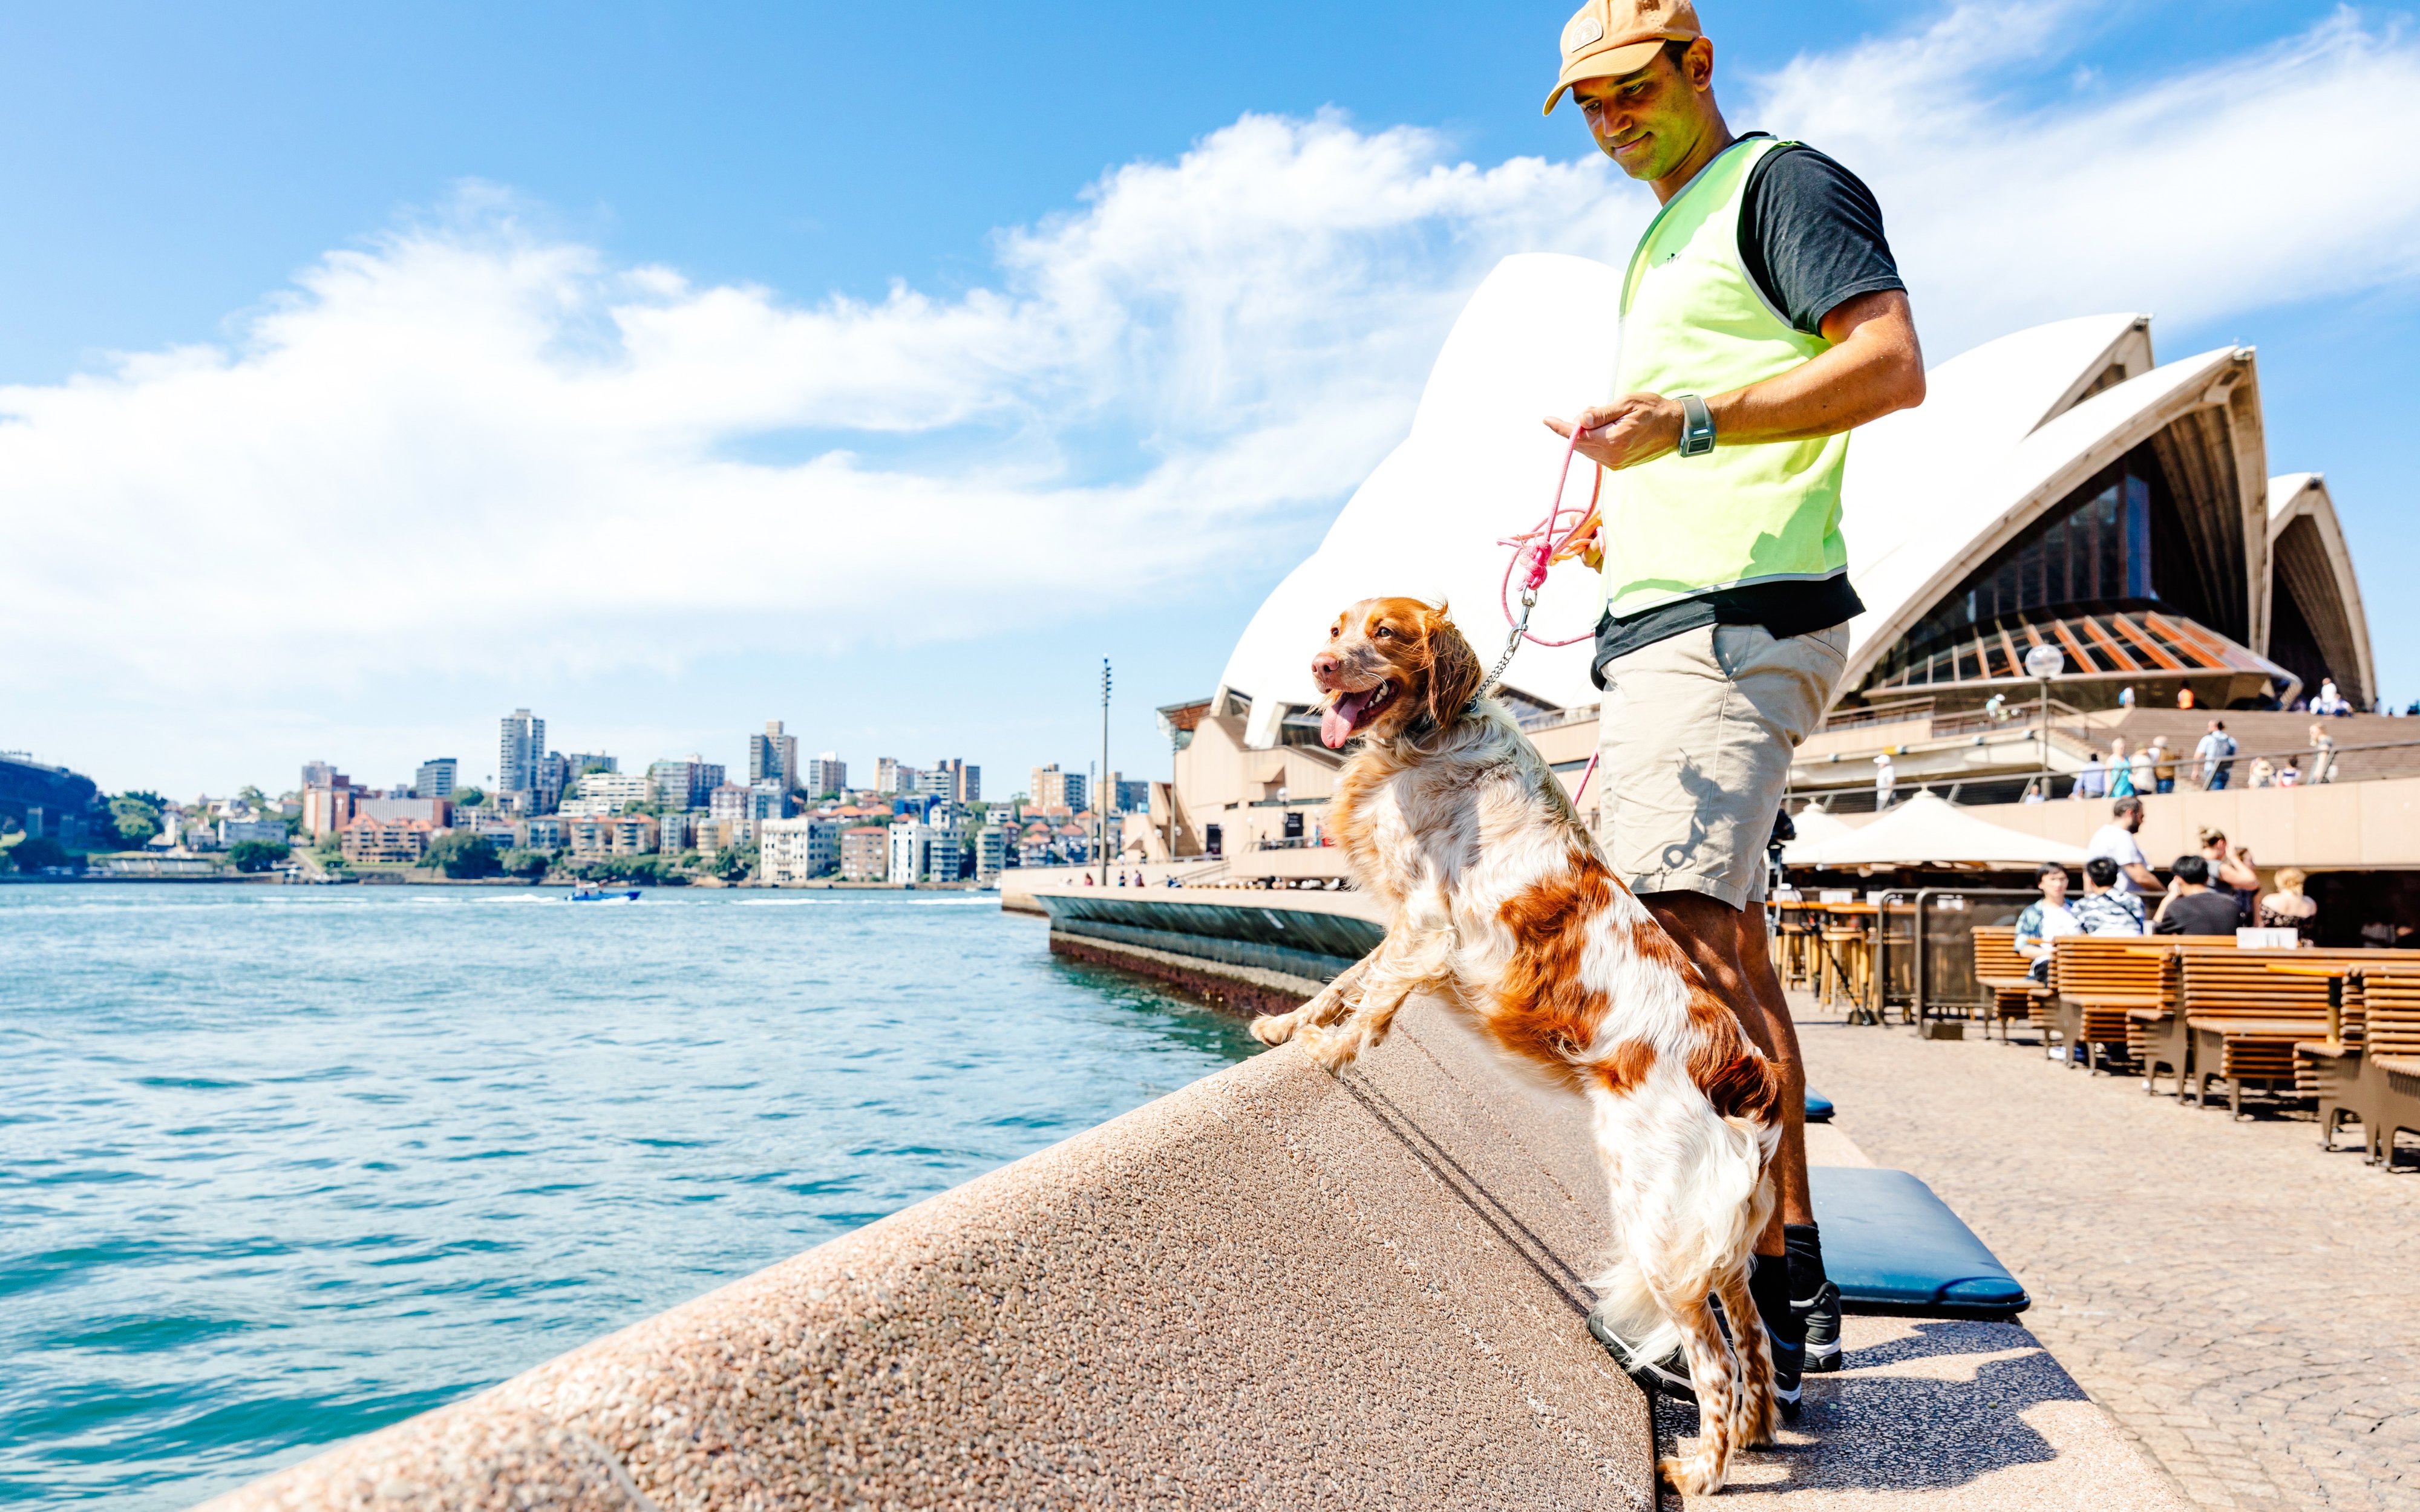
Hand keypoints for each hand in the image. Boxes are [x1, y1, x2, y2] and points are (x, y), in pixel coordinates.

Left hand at [1544, 392, 1685, 471]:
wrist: (1675, 427)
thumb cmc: (1653, 410)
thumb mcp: (1627, 404)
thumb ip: (1602, 414)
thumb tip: (1580, 420)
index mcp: (1614, 441)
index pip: (1579, 436)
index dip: (1561, 428)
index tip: (1547, 420)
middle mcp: (1613, 457)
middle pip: (1581, 443)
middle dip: (1579, 426)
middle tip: (1596, 411)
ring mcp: (1615, 463)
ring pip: (1588, 448)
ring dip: (1589, 433)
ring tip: (1608, 418)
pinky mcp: (1618, 465)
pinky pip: (1597, 452)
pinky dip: (1596, 440)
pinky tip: (1609, 428)